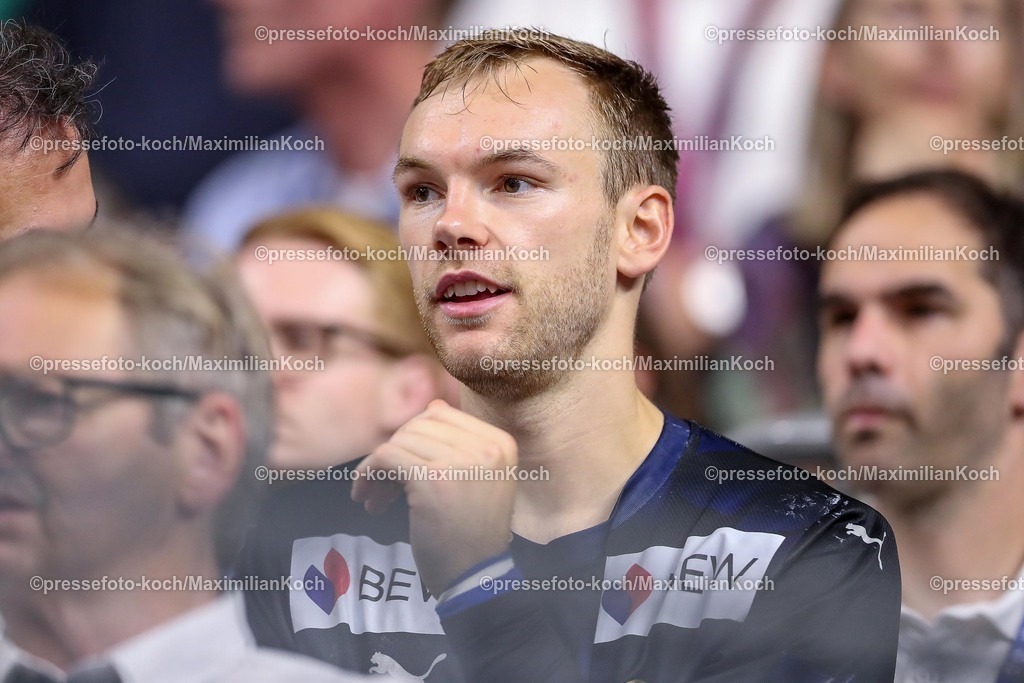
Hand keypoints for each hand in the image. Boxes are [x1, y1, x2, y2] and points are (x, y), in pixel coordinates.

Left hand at [352, 400, 517, 596]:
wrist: (475, 577)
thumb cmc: (472, 532)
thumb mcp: (481, 480)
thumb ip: (461, 444)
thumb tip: (433, 405)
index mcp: (500, 442)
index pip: (442, 414)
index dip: (413, 437)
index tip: (402, 466)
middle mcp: (485, 447)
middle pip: (417, 426)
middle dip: (395, 452)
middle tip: (385, 487)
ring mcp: (460, 462)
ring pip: (399, 440)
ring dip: (379, 468)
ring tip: (376, 498)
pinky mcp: (432, 480)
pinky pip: (386, 457)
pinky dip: (368, 474)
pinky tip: (367, 498)